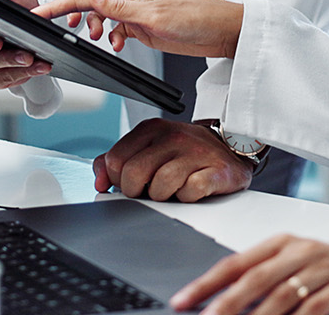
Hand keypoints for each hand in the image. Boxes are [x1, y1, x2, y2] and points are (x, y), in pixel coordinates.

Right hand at [35, 0, 243, 58]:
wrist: (224, 30)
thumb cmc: (199, 19)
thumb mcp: (155, 16)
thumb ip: (121, 7)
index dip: (60, 4)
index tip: (39, 13)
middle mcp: (130, 2)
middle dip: (72, 9)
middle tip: (69, 28)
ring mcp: (137, 14)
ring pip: (101, 12)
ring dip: (91, 25)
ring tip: (94, 39)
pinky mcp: (145, 27)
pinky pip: (117, 27)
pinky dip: (110, 37)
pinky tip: (117, 47)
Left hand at [92, 118, 253, 201]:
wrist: (229, 147)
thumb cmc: (184, 152)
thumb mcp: (148, 148)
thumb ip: (117, 161)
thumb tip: (100, 181)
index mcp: (151, 129)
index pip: (115, 161)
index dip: (119, 179)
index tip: (132, 182)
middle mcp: (172, 136)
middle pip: (133, 175)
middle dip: (137, 191)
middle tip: (150, 189)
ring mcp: (195, 152)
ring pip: (159, 187)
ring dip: (163, 196)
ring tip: (173, 188)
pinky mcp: (215, 171)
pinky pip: (189, 193)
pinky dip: (186, 198)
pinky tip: (191, 190)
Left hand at [171, 234, 328, 314]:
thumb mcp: (295, 269)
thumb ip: (262, 281)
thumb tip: (222, 303)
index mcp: (281, 243)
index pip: (235, 263)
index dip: (206, 283)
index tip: (183, 302)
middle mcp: (300, 250)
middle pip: (255, 279)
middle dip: (225, 303)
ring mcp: (324, 266)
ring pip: (282, 294)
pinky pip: (315, 307)